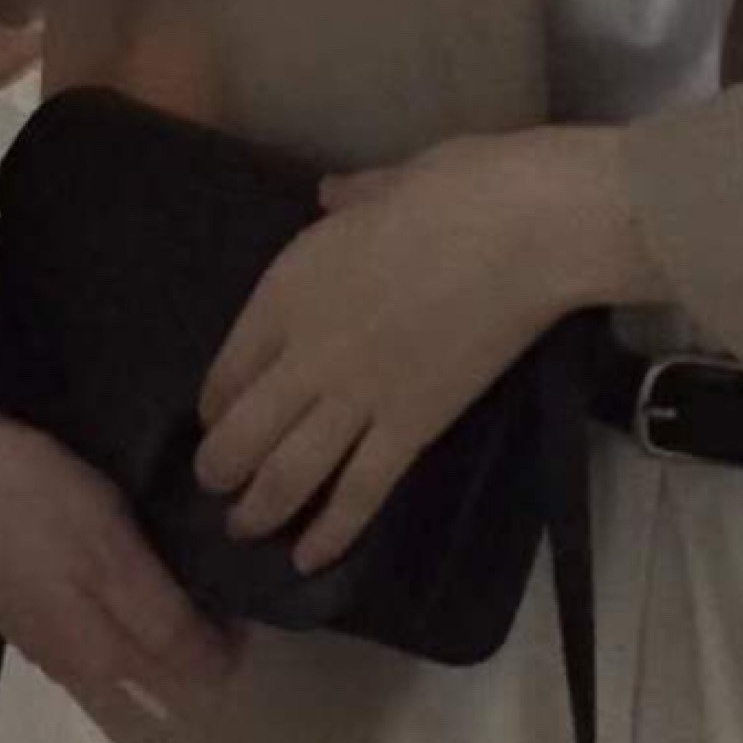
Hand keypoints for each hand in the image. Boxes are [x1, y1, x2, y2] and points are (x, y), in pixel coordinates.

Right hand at [0, 325, 242, 731]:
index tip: (249, 602)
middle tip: (225, 594)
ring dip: (159, 640)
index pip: (192, 676)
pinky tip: (124, 585)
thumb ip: (163, 619)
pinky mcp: (20, 608)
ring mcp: (41, 638)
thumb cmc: (34, 499)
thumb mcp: (115, 555)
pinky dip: (119, 623)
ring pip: (122, 661)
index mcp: (100, 654)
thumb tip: (217, 670)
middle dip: (198, 651)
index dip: (230, 648)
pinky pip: (89, 636)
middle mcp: (72, 662)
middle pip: (157, 678)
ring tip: (185, 587)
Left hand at [193, 124, 656, 572]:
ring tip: (244, 529)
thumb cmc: (459, 189)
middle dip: (220, 468)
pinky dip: (332, 532)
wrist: (527, 231)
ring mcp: (358, 397)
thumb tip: (334, 195)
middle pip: (243, 431)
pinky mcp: (412, 429)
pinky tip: (309, 559)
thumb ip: (350, 200)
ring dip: (259, 508)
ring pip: (289, 472)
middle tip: (217, 487)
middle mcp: (308, 352)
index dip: (215, 402)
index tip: (215, 417)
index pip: (227, 365)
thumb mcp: (384, 182)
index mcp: (289, 288)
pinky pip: (360, 492)